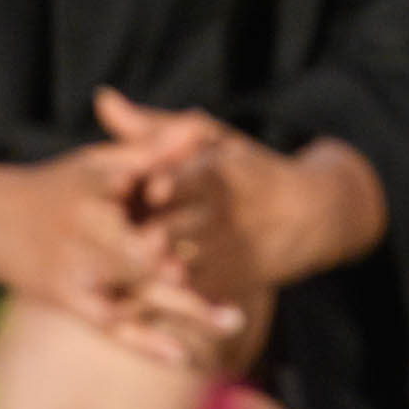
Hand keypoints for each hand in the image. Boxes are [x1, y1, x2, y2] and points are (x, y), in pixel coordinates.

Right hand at [0, 146, 245, 366]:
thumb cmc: (58, 184)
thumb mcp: (100, 160)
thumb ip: (154, 146)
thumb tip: (202, 122)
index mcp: (96, 188)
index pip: (145, 191)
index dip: (178, 197)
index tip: (214, 211)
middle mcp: (86, 232)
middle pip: (141, 254)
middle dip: (177, 269)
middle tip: (221, 280)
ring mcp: (78, 271)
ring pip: (136, 296)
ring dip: (185, 311)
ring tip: (236, 320)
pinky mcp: (71, 301)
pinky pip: (114, 327)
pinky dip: (147, 343)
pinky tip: (184, 357)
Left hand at [96, 90, 387, 289]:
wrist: (306, 216)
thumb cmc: (244, 167)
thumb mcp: (208, 139)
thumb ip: (152, 126)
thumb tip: (102, 99)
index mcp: (217, 172)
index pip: (195, 176)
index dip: (173, 183)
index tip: (151, 188)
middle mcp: (221, 214)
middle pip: (183, 227)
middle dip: (156, 236)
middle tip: (126, 242)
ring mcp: (224, 253)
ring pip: (185, 268)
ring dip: (155, 275)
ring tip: (120, 279)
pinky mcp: (225, 285)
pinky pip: (191, 299)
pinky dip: (163, 304)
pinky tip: (127, 308)